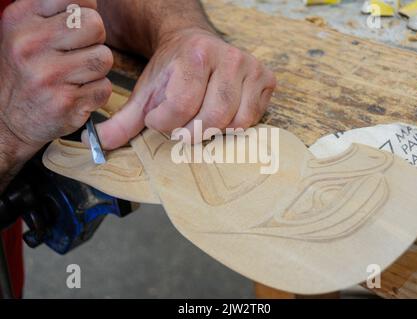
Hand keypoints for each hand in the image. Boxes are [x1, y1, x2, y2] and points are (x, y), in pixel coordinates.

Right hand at [0, 0, 112, 158]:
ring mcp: (49, 76)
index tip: (76, 24)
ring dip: (96, 69)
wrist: (7, 119)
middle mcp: (32, 45)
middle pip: (95, 25)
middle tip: (78, 52)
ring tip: (74, 75)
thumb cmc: (25, 71)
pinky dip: (95, 92)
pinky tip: (75, 94)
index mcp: (21, 19)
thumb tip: (90, 1)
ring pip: (105, 58)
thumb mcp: (25, 30)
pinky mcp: (66, 103)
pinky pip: (104, 87)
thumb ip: (55, 12)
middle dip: (94, 40)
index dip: (85, 11)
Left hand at [93, 28, 275, 148]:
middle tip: (180, 125)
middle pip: (211, 118)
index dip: (165, 122)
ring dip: (213, 130)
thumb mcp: (146, 91)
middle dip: (190, 131)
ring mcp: (251, 67)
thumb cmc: (172, 71)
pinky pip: (252, 119)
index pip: (181, 106)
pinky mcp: (266, 78)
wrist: (196, 45)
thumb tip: (98, 144)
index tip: (158, 117)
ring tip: (200, 118)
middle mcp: (227, 56)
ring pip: (235, 122)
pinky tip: (221, 114)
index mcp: (194, 54)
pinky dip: (234, 125)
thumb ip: (124, 119)